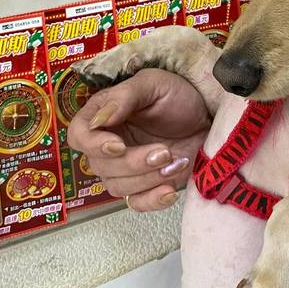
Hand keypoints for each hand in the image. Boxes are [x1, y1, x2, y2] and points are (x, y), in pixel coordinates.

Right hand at [67, 68, 210, 211]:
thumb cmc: (179, 96)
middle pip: (100, 166)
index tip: (119, 146)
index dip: (93, 145)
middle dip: (133, 163)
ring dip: (147, 179)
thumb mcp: (153, 84)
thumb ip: (124, 98)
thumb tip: (99, 120)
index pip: (79, 135)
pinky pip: (136, 203)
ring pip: (117, 187)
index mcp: (105, 116)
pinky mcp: (146, 185)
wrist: (209, 117)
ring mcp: (127, 167)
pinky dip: (152, 200)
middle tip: (164, 152)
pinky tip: (170, 190)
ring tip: (174, 161)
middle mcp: (109, 143)